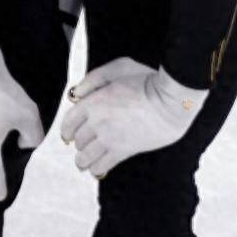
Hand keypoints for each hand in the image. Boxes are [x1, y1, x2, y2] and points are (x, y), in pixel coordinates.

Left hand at [59, 56, 209, 178]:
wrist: (170, 102)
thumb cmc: (146, 81)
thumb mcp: (118, 67)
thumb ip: (94, 78)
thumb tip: (77, 93)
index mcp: (93, 102)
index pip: (69, 122)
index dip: (66, 129)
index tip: (68, 134)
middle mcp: (97, 123)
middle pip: (77, 140)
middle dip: (78, 142)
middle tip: (84, 143)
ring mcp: (109, 139)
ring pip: (84, 157)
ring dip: (83, 159)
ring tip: (86, 160)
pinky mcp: (123, 152)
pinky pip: (100, 167)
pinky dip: (96, 169)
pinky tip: (97, 168)